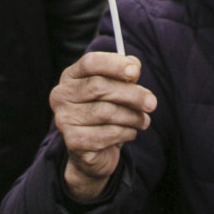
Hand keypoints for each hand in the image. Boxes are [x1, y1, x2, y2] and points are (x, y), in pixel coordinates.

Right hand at [50, 51, 154, 203]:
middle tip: (152, 103)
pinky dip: (126, 133)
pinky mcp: (73, 141)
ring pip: (106, 112)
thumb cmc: (106, 111)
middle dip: (131, 94)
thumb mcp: (116, 89)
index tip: (135, 72)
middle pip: (99, 87)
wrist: (94, 151)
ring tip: (143, 120)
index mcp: (71, 76)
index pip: (90, 62)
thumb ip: (125, 74)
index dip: (114, 64)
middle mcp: (61, 95)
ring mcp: (64, 119)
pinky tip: (130, 132)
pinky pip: (107, 134)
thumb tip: (133, 67)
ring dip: (132, 117)